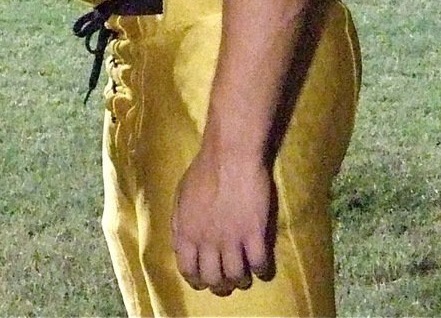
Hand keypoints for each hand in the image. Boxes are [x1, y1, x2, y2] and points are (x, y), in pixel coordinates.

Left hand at [171, 143, 273, 295]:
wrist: (231, 154)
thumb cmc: (204, 170)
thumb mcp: (180, 195)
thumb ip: (178, 223)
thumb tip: (178, 247)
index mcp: (187, 232)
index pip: (188, 271)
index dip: (196, 280)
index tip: (204, 281)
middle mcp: (208, 241)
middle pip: (214, 280)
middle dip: (220, 285)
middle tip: (227, 281)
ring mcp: (233, 239)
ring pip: (238, 277)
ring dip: (242, 280)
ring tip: (245, 275)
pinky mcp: (255, 233)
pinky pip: (260, 265)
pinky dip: (262, 270)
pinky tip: (261, 265)